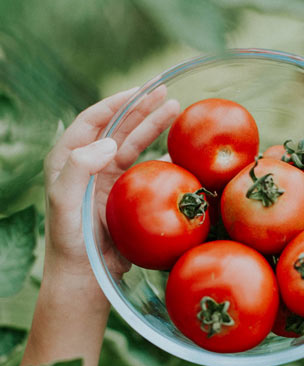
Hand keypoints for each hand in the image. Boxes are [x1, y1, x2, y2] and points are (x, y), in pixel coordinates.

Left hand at [43, 85, 179, 311]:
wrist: (87, 275)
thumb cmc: (71, 241)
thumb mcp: (64, 203)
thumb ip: (78, 168)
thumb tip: (109, 142)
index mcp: (69, 159)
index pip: (93, 121)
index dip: (116, 103)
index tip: (139, 90)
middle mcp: (90, 163)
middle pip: (119, 127)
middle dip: (141, 109)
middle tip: (165, 93)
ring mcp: (110, 179)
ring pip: (135, 144)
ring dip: (154, 127)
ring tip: (175, 110)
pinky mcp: (126, 194)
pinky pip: (147, 169)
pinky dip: (163, 159)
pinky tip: (178, 151)